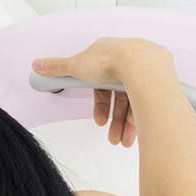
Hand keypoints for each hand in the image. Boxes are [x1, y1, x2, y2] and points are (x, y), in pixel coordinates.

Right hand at [33, 37, 172, 148]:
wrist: (142, 64)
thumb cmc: (113, 60)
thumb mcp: (75, 65)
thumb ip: (56, 67)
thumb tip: (38, 64)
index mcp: (108, 55)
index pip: (102, 84)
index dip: (99, 104)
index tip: (98, 119)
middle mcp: (128, 63)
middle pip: (118, 96)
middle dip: (114, 119)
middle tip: (111, 135)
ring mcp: (145, 71)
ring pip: (134, 101)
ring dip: (125, 124)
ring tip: (122, 140)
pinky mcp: (158, 80)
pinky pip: (147, 102)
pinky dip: (140, 117)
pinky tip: (135, 129)